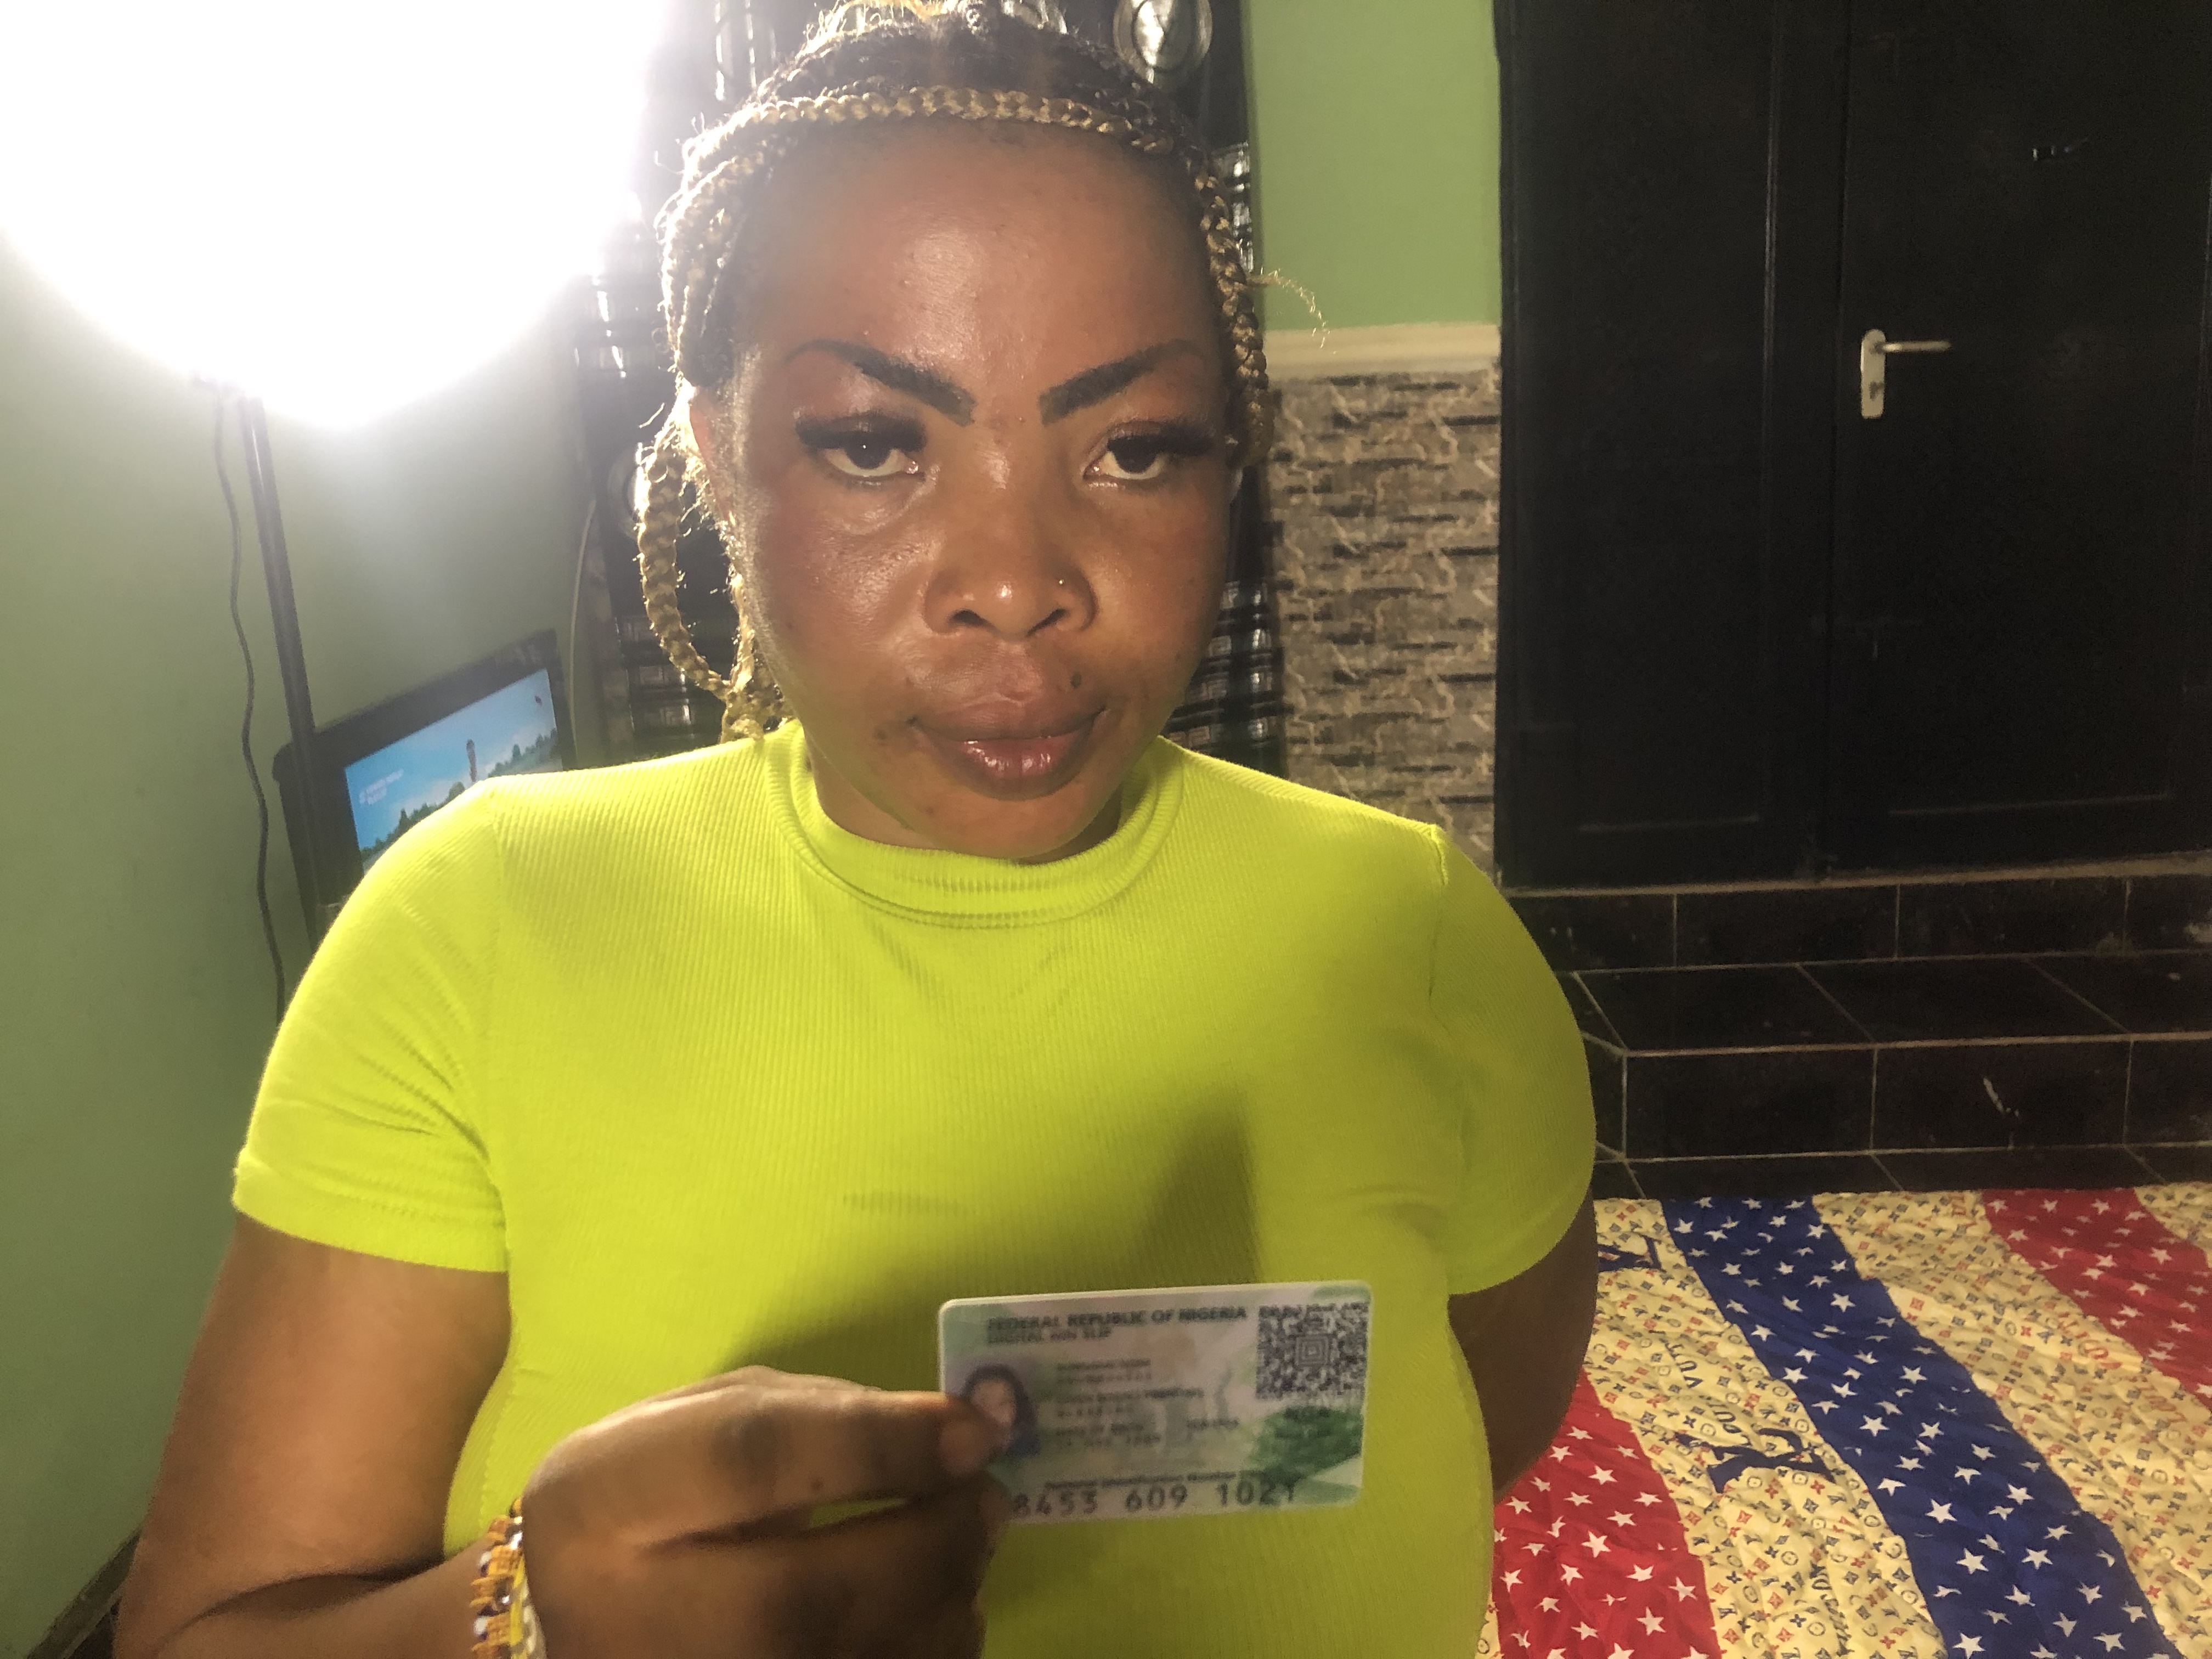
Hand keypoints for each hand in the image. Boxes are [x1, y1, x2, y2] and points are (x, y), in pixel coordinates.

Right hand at [522, 1368, 1008, 1658]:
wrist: (593, 1625)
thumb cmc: (666, 1502)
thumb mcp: (707, 1424)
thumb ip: (822, 1416)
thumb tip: (962, 1431)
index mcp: (601, 1503)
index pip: (750, 1461)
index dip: (877, 1442)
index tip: (973, 1428)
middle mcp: (628, 1624)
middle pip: (813, 1597)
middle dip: (934, 1541)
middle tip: (987, 1495)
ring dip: (946, 1601)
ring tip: (957, 1544)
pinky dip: (929, 1648)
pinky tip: (928, 1607)